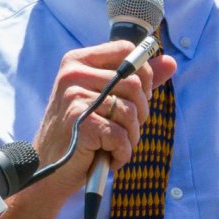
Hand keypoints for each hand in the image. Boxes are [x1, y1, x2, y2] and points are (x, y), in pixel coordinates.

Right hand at [30, 40, 176, 192]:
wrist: (47, 168)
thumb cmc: (80, 132)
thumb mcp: (106, 100)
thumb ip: (137, 80)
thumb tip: (170, 63)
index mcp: (78, 61)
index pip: (126, 50)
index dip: (142, 74)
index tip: (137, 97)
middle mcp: (73, 74)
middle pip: (135, 84)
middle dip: (140, 114)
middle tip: (124, 130)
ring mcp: (75, 97)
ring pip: (130, 112)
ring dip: (130, 137)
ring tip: (113, 146)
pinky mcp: (80, 122)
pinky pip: (120, 136)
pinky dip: (122, 153)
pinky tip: (109, 157)